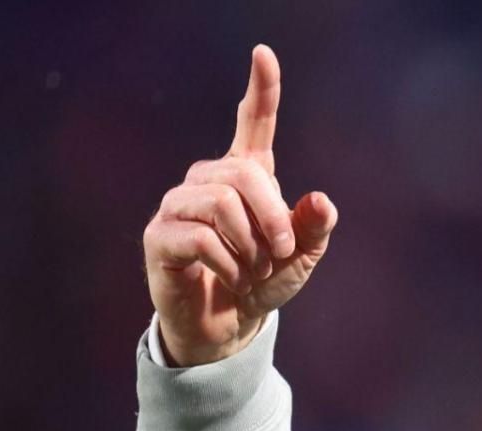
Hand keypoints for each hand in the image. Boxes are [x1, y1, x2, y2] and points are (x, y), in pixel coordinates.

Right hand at [142, 44, 337, 365]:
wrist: (228, 325)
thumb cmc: (262, 283)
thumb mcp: (300, 259)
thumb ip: (313, 229)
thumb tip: (321, 200)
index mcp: (245, 178)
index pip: (251, 125)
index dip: (261, 91)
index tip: (264, 54)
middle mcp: (207, 181)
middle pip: (243, 174)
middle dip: (274, 217)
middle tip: (282, 253)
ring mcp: (178, 206)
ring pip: (221, 204)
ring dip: (251, 245)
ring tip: (254, 270)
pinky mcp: (160, 237)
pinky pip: (202, 238)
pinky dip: (230, 264)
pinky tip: (233, 278)